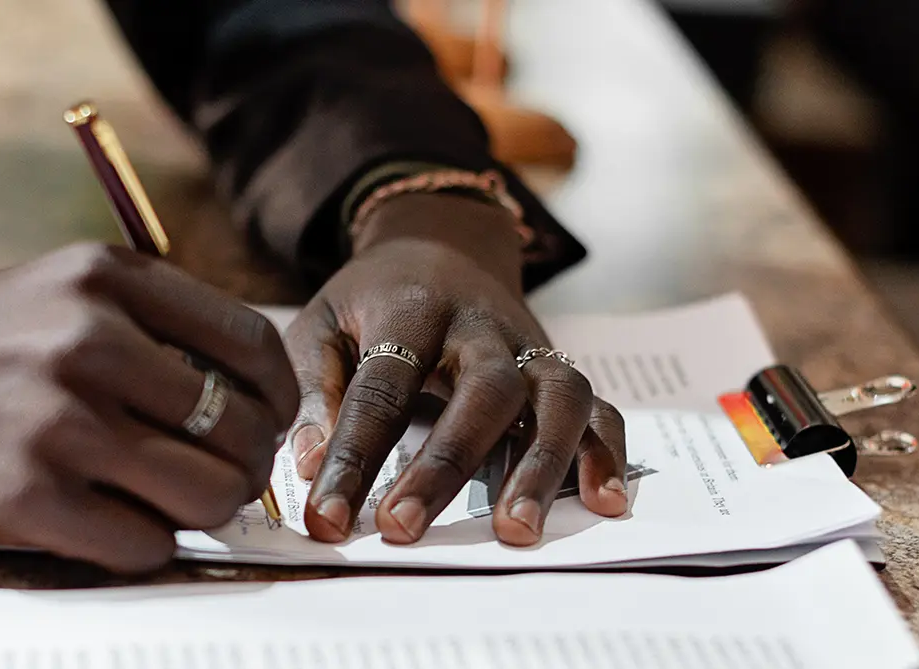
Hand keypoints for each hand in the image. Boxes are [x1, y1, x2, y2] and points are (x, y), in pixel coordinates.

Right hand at [0, 244, 298, 572]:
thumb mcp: (66, 289)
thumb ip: (158, 323)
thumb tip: (258, 393)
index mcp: (108, 278)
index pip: (252, 344)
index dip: (278, 398)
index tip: (267, 422)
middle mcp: (88, 340)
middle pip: (240, 428)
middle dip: (245, 465)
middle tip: (222, 477)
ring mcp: (57, 421)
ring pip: (205, 494)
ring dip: (205, 511)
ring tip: (174, 504)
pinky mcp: (25, 496)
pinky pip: (143, 544)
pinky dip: (145, 544)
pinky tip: (115, 523)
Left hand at [285, 193, 626, 546]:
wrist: (443, 244)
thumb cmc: (373, 299)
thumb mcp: (323, 323)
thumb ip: (314, 390)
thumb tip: (311, 464)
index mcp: (411, 310)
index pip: (381, 389)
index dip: (353, 456)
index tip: (329, 517)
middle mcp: (482, 327)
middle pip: (481, 392)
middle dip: (445, 466)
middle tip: (404, 528)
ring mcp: (531, 348)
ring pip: (556, 398)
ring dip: (540, 465)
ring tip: (516, 531)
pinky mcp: (560, 370)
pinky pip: (600, 408)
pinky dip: (606, 453)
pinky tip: (601, 501)